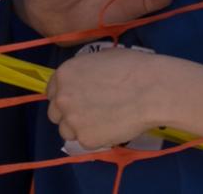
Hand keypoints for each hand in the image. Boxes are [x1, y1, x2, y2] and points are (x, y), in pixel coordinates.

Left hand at [46, 45, 168, 151]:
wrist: (151, 90)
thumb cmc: (131, 68)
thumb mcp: (99, 59)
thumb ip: (83, 73)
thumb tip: (85, 81)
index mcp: (64, 74)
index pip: (51, 91)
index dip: (65, 96)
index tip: (77, 100)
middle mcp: (62, 98)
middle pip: (54, 113)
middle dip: (69, 114)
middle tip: (89, 113)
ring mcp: (72, 120)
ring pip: (67, 131)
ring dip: (80, 128)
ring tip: (102, 122)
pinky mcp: (86, 139)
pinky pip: (85, 142)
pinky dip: (96, 137)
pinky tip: (112, 127)